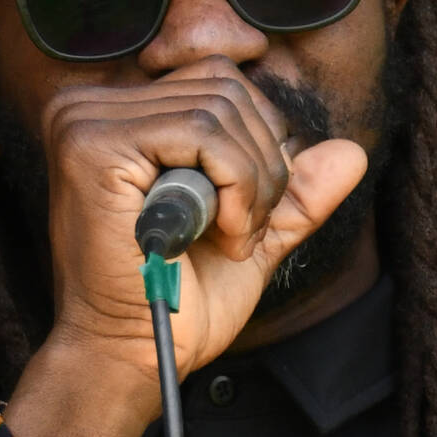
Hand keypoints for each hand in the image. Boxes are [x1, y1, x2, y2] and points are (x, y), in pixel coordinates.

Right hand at [4, 62, 364, 436]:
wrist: (134, 356)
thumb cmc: (178, 301)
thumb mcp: (251, 232)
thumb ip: (296, 191)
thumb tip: (352, 152)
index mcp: (117, 113)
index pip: (218, 80)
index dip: (257, 142)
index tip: (244, 214)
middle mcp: (89, 104)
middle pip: (223, 87)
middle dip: (260, 165)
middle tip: (242, 233)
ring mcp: (84, 120)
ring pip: (219, 110)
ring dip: (249, 185)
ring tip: (230, 239)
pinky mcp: (94, 146)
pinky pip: (201, 135)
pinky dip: (233, 187)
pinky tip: (221, 234)